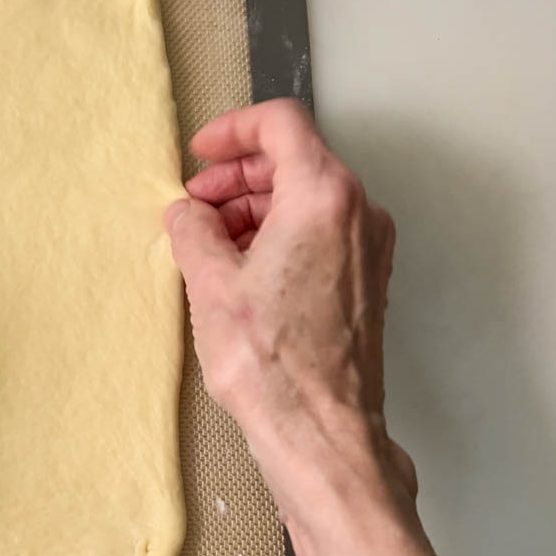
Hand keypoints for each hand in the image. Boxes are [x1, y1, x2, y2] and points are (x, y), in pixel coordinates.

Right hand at [166, 99, 413, 519]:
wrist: (320, 432)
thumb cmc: (271, 363)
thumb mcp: (210, 284)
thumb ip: (193, 230)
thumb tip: (187, 213)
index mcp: (323, 196)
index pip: (281, 123)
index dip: (232, 130)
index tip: (200, 153)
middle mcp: (358, 213)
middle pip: (295, 159)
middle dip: (238, 175)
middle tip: (194, 204)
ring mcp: (368, 248)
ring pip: (307, 197)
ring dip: (255, 207)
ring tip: (210, 242)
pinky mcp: (365, 281)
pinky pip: (320, 232)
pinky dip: (279, 233)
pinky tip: (241, 267)